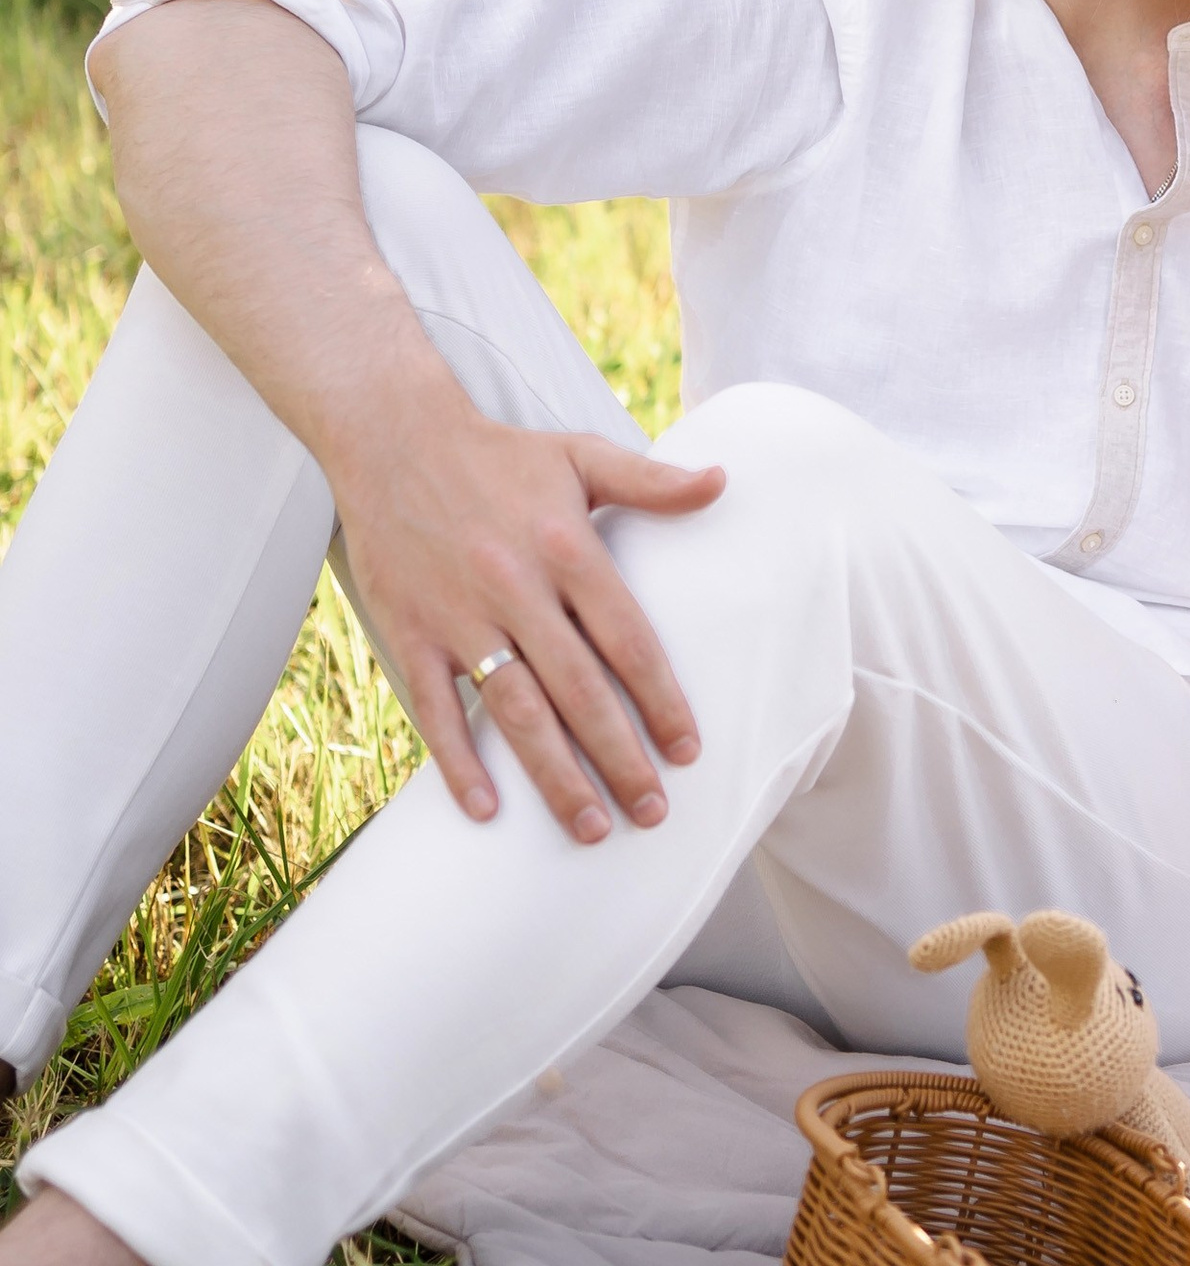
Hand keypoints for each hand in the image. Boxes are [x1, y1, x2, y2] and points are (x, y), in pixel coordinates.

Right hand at [330, 384, 726, 844]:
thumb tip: (722, 482)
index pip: (628, 640)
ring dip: (554, 776)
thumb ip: (653, 481)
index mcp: (568, 548)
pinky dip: (459, 761)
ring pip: (516, 711)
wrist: (392, 437)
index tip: (688, 750)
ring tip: (591, 828)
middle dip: (620, 757)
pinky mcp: (410, 631)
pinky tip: (487, 810)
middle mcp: (517, 588)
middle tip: (653, 812)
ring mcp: (460, 615)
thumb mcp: (581, 455)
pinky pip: (436, 708)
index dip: (661, 699)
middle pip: (580, 690)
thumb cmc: (499, 454)